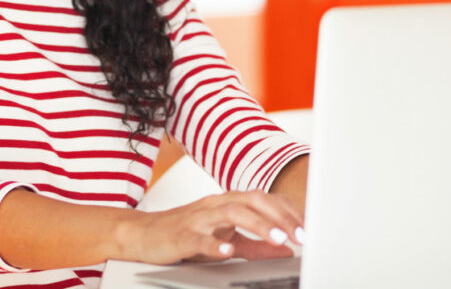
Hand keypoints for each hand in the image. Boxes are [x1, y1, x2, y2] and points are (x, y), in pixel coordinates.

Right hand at [117, 190, 304, 264]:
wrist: (142, 235)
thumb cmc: (184, 233)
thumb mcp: (225, 239)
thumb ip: (254, 245)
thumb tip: (284, 250)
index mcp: (228, 203)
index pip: (264, 199)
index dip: (287, 211)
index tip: (307, 228)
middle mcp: (215, 205)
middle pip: (252, 200)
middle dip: (279, 216)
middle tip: (299, 235)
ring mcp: (198, 218)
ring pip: (231, 213)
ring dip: (257, 225)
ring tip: (277, 239)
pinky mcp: (180, 235)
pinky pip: (198, 237)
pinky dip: (214, 243)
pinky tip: (227, 250)